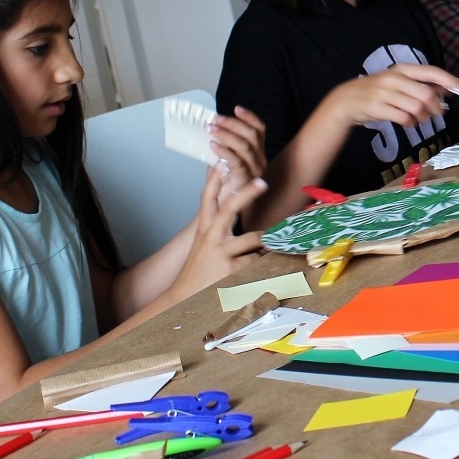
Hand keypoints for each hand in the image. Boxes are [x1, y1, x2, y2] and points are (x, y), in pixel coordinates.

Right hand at [174, 163, 266, 296]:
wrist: (185, 297)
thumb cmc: (201, 266)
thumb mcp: (206, 241)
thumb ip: (219, 223)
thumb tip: (235, 203)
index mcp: (205, 227)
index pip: (208, 198)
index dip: (214, 179)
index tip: (222, 161)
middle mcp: (212, 236)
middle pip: (230, 208)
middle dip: (247, 193)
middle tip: (262, 182)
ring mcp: (221, 253)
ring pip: (254, 239)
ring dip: (266, 241)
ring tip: (273, 243)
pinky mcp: (231, 269)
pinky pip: (257, 260)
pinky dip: (262, 261)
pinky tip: (260, 266)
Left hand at [208, 107, 265, 195]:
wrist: (220, 210)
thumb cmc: (222, 185)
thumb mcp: (222, 160)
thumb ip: (221, 146)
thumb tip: (212, 128)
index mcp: (257, 152)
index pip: (259, 130)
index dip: (250, 117)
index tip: (236, 109)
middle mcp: (260, 160)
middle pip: (252, 135)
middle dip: (233, 124)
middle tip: (216, 120)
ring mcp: (254, 171)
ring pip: (245, 147)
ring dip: (227, 135)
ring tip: (211, 130)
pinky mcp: (246, 180)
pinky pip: (237, 162)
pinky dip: (225, 152)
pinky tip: (213, 146)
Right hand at [324, 64, 458, 127]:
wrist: (347, 100)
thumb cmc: (377, 91)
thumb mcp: (398, 83)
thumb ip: (421, 84)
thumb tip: (447, 88)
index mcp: (401, 69)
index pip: (431, 72)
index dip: (450, 81)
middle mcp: (393, 78)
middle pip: (426, 94)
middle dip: (436, 107)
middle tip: (437, 114)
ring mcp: (384, 93)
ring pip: (416, 107)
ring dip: (423, 117)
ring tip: (420, 119)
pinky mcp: (377, 107)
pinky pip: (403, 118)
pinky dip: (411, 123)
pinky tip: (409, 123)